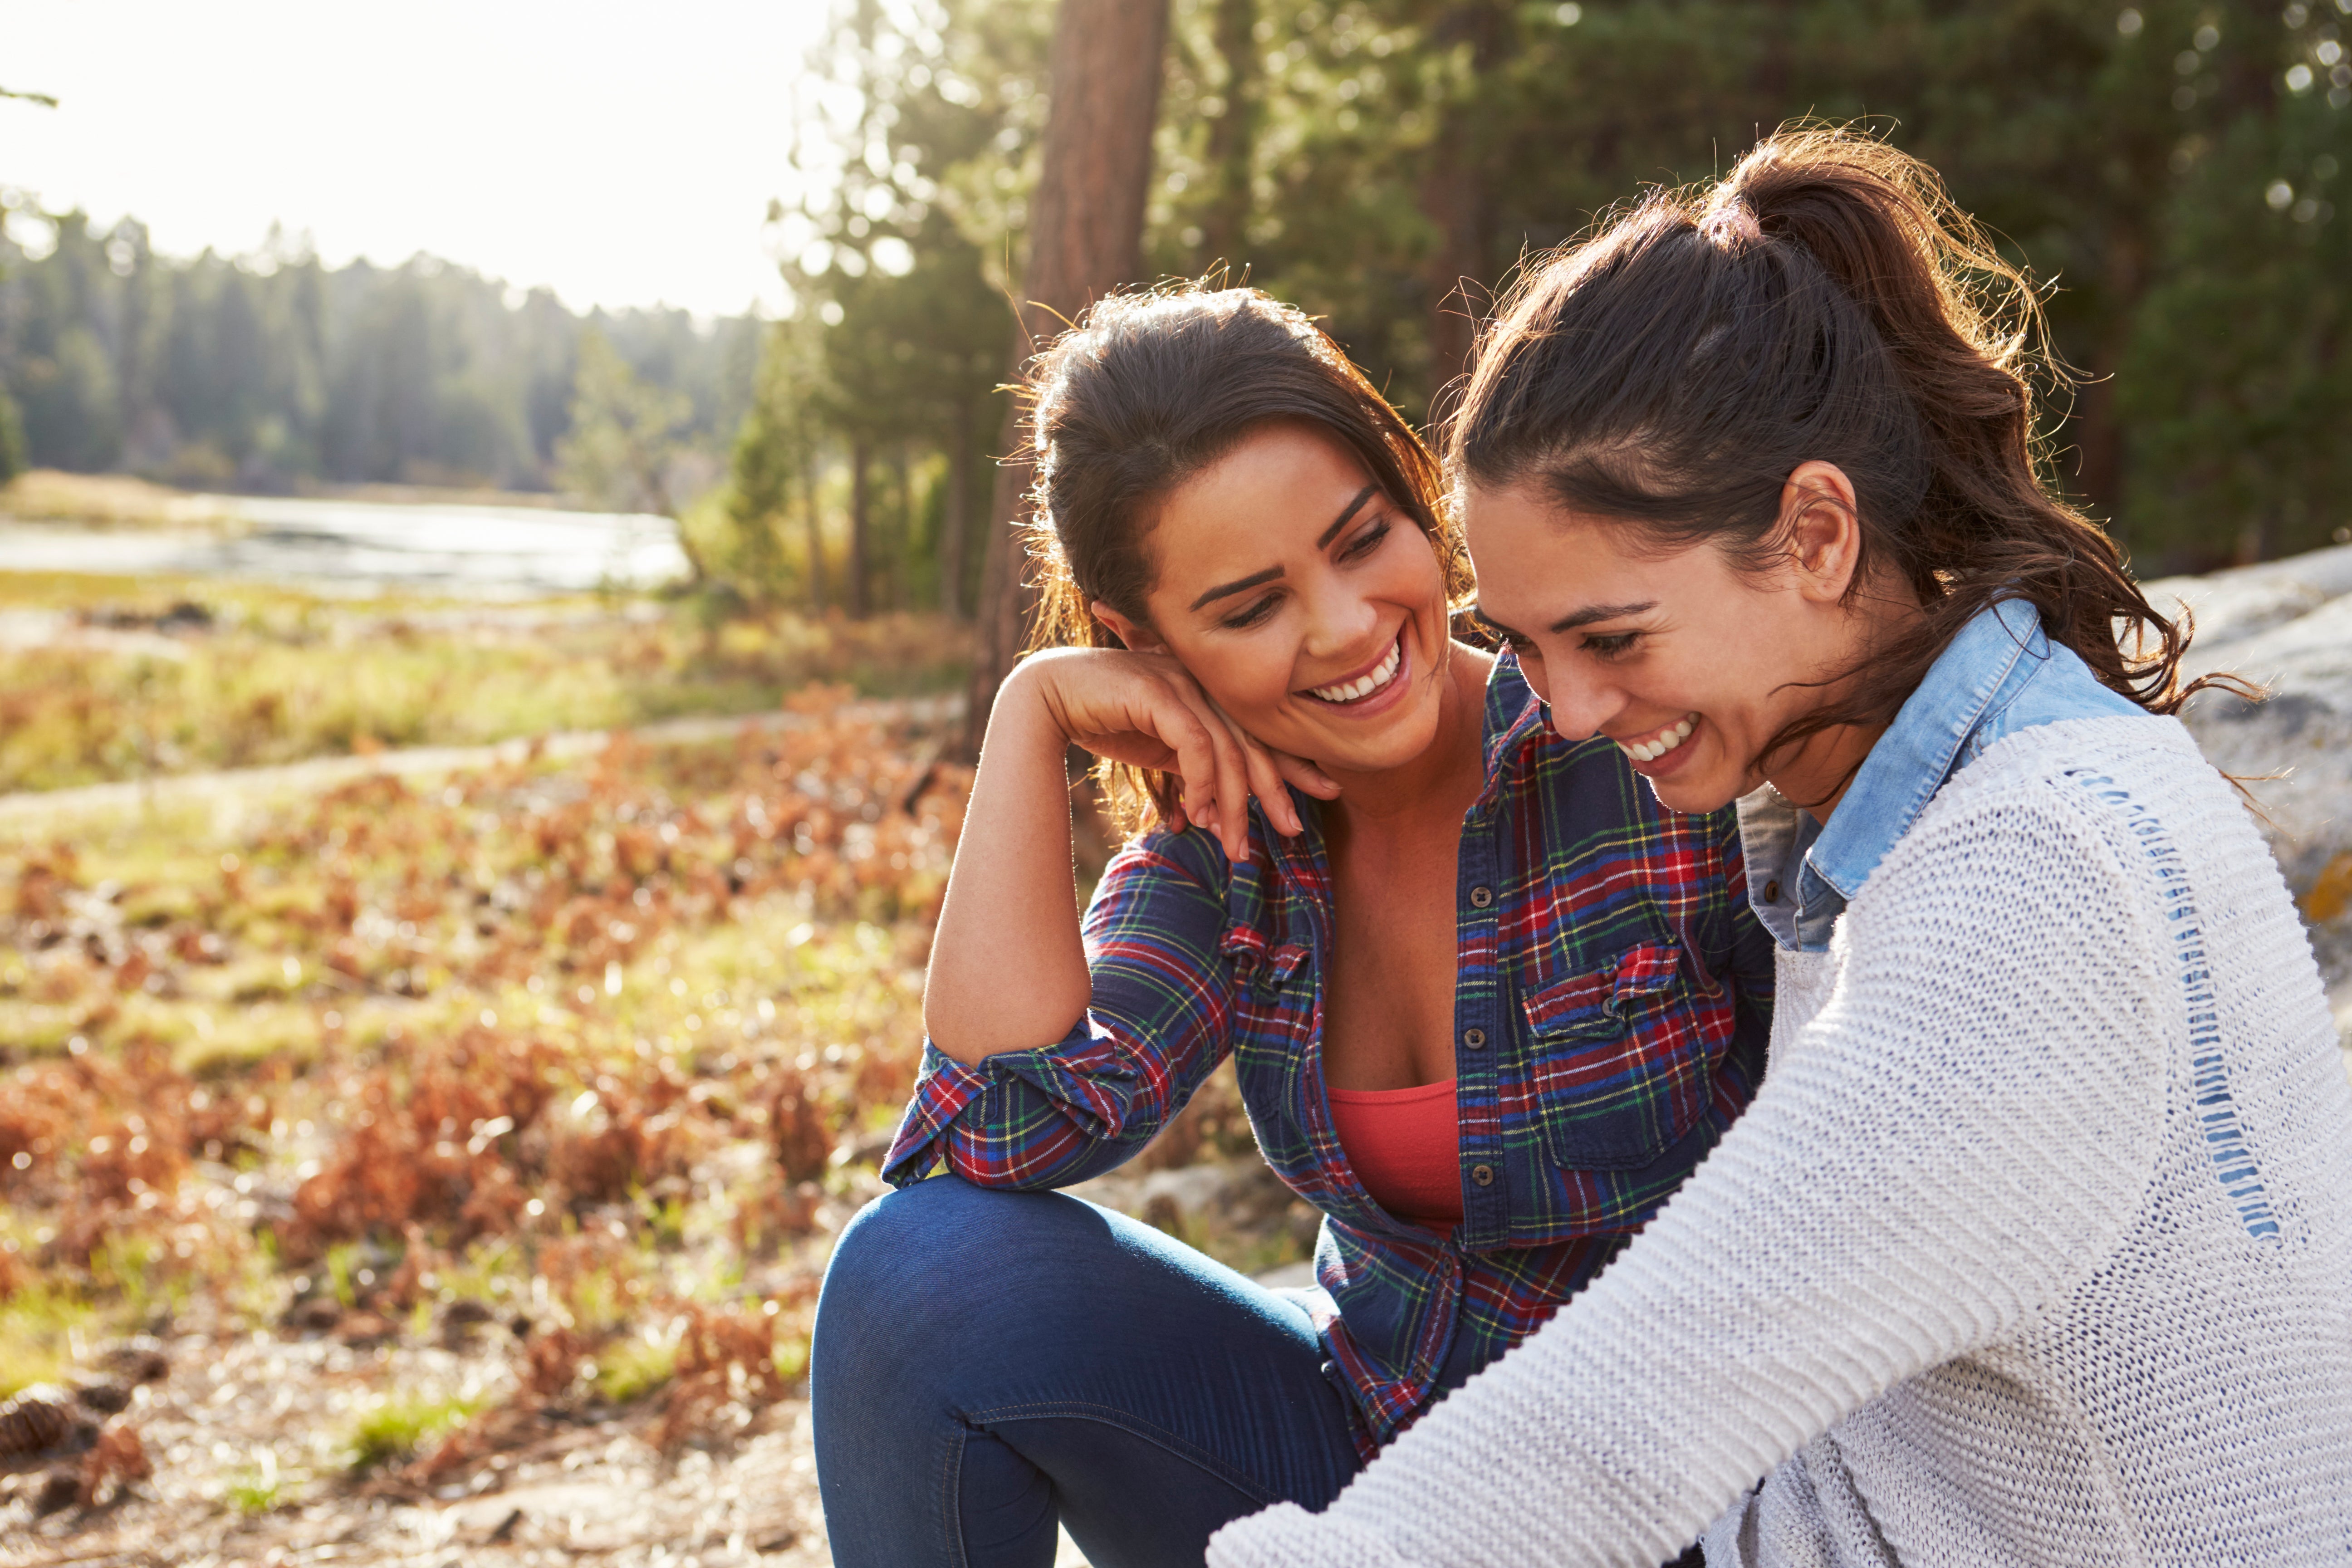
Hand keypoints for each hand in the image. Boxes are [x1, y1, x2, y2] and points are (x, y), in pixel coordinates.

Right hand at [1015, 648, 1340, 862]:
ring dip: (1231, 804)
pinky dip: (1201, 782)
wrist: (1050, 695)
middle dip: (1276, 791)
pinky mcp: (1158, 691)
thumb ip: (1193, 764)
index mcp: (1209, 694)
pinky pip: (1195, 742)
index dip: (1294, 764)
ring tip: (1233, 847)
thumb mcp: (1161, 747)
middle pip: (1253, 741)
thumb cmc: (1105, 719)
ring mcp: (1182, 683)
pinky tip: (1198, 815)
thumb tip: (1218, 806)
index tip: (1325, 795)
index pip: (1261, 732)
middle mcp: (1202, 683)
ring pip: (1227, 749)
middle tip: (1293, 830)